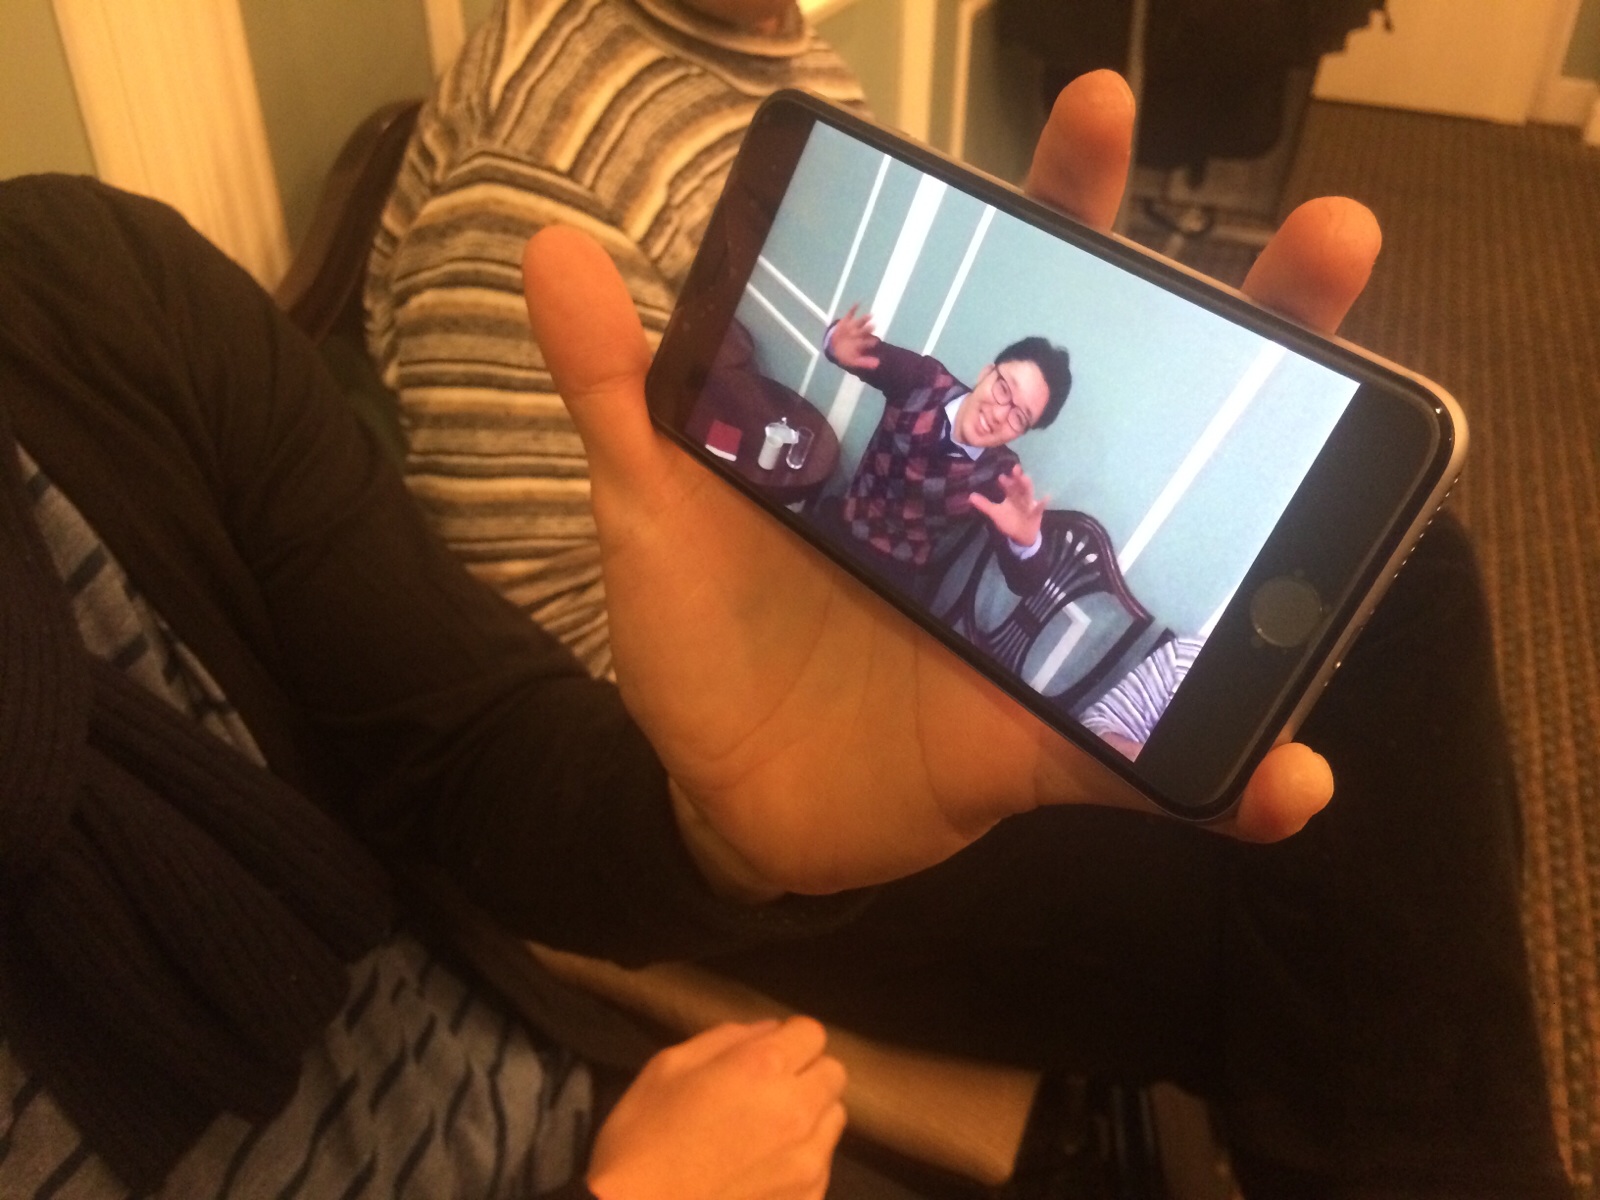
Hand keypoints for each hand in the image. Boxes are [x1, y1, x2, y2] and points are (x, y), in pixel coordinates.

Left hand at [524, 70, 1376, 894]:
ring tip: (1384, 471)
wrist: (717, 793)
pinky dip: (1227, 782)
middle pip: (1147, 403)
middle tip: (1329, 243)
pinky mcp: (1048, 743)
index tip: (1099, 118)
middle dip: (1244, 319)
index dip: (1062, 210)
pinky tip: (1291, 780)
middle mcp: (1009, 515)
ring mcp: (1044, 627)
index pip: (1013, 303)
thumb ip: (620, 386)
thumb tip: (552, 251)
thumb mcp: (655, 503)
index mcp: (925, 442)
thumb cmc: (700, 633)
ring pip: (1191, 560)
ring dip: (1296, 521)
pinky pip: (1155, 764)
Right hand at [587, 1018, 846, 1199]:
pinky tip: (764, 1170)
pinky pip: (823, 1165)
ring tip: (768, 1132)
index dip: (788, 1039)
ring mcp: (807, 1162)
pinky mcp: (808, 1199)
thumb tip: (766, 1031)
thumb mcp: (667, 1068)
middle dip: (806, 1073)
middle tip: (769, 1090)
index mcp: (762, 1068)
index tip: (768, 1054)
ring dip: (810, 1116)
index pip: (811, 1032)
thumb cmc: (641, 1141)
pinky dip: (803, 1160)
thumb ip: (725, 1039)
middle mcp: (796, 1110)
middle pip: (833, 1074)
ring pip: (834, 1118)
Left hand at [970, 465, 1046, 548]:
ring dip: (1027, 487)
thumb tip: (970, 496)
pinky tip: (1047, 497)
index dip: (1005, 482)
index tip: (1001, 477)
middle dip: (1017, 478)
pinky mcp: (1036, 513)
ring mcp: (1029, 504)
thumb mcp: (995, 513)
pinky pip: (1039, 508)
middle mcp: (1020, 497)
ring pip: (1028, 494)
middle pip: (1019, 486)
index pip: (1008, 486)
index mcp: (1011, 496)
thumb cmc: (1009, 521)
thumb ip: (984, 505)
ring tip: (1026, 478)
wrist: (1022, 535)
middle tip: (1015, 468)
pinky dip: (1042, 503)